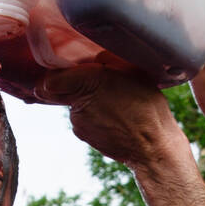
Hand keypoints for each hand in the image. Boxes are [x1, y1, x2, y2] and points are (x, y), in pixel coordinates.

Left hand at [37, 66, 179, 169]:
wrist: (151, 146)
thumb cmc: (147, 108)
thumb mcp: (133, 73)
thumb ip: (109, 62)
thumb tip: (96, 60)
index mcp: (88, 81)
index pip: (52, 79)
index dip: (56, 75)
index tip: (62, 74)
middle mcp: (77, 103)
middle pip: (61, 90)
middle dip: (71, 86)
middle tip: (94, 87)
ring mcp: (78, 122)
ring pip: (74, 105)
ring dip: (86, 102)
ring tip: (112, 106)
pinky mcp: (82, 136)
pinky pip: (82, 120)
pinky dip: (92, 118)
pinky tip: (112, 119)